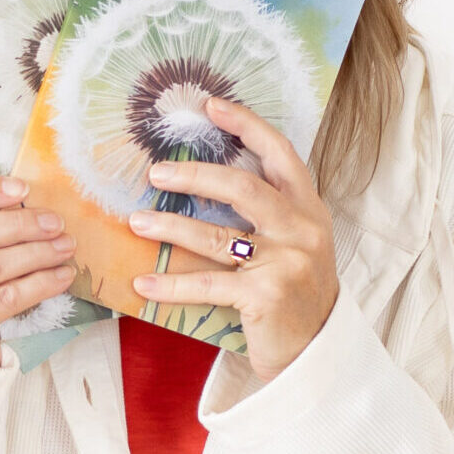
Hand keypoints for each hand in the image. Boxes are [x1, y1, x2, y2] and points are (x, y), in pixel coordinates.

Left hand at [129, 96, 339, 383]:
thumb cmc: (294, 286)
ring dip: (170, 228)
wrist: (316, 349)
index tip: (210, 105)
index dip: (245, 124)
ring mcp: (286, 263)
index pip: (279, 152)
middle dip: (194, 175)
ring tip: (136, 222)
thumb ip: (268, 206)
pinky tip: (143, 282)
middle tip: (156, 173)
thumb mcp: (294, 237)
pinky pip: (207, 285)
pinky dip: (171, 285)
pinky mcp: (267, 296)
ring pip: (216, 236)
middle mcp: (302, 228)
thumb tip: (206, 171)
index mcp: (308, 206)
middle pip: (242, 187)